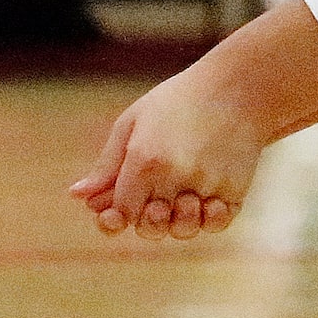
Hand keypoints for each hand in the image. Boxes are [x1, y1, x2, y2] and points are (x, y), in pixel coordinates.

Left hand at [70, 72, 267, 238]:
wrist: (239, 87)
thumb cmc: (179, 101)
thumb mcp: (133, 122)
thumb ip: (107, 164)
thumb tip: (77, 196)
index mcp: (144, 160)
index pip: (122, 211)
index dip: (118, 214)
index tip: (126, 201)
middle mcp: (175, 177)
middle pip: (151, 227)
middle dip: (147, 221)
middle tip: (157, 201)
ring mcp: (207, 184)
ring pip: (185, 229)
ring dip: (179, 223)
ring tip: (185, 199)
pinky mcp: (234, 188)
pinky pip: (217, 222)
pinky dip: (209, 220)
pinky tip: (207, 202)